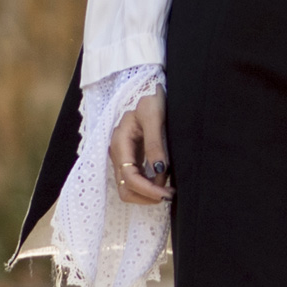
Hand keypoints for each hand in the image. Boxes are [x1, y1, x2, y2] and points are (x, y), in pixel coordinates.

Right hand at [110, 90, 172, 204]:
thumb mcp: (154, 115)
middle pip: (125, 188)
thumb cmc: (150, 98)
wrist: (149, 89)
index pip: (129, 177)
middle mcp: (117, 153)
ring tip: (168, 187)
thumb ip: (155, 143)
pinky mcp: (131, 157)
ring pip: (129, 188)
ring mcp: (123, 156)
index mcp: (120, 142)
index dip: (147, 190)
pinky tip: (163, 180)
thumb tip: (159, 170)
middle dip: (146, 197)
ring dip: (147, 194)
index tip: (166, 194)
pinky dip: (149, 186)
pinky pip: (135, 180)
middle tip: (169, 194)